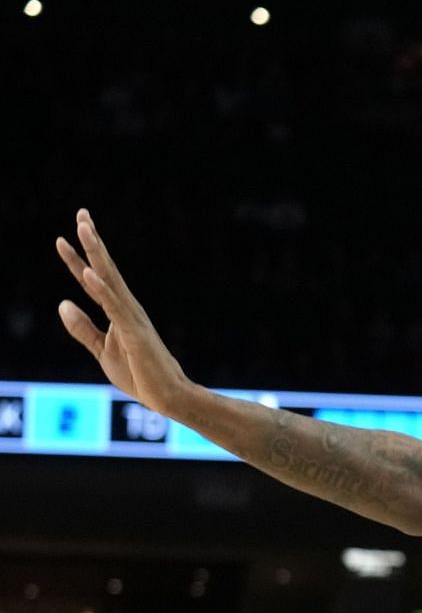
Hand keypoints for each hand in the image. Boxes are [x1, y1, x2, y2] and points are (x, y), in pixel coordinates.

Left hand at [55, 209, 194, 417]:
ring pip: (109, 280)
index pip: (92, 281)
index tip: (62, 238)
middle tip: (82, 214)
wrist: (167, 397)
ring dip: (95, 254)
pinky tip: (89, 273)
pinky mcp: (134, 333)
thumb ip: (82, 328)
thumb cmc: (140, 375)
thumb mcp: (102, 350)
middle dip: (91, 242)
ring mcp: (131, 319)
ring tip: (83, 229)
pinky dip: (101, 289)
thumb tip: (63, 302)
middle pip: (104, 270)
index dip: (76, 260)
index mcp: (118, 312)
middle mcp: (127, 308)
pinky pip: (114, 307)